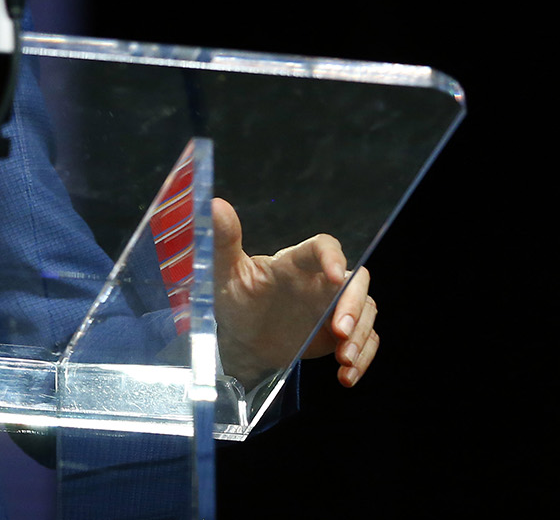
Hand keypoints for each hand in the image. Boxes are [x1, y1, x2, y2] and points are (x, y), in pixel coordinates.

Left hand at [213, 199, 377, 387]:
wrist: (240, 342)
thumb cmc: (234, 301)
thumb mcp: (224, 274)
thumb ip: (223, 241)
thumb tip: (215, 205)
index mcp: (294, 263)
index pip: (322, 247)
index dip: (332, 257)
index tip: (332, 276)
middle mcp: (319, 282)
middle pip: (355, 281)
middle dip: (354, 305)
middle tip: (339, 332)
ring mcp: (333, 308)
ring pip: (367, 310)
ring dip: (362, 335)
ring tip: (344, 359)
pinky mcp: (340, 334)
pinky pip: (366, 340)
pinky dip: (364, 358)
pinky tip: (346, 375)